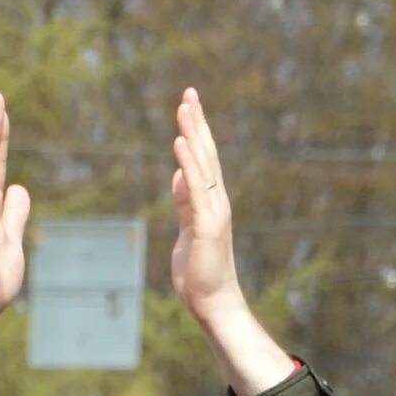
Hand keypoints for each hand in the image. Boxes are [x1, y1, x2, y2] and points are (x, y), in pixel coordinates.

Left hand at [167, 89, 297, 395]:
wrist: (214, 303)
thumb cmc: (201, 273)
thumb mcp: (187, 230)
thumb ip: (185, 204)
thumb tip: (178, 176)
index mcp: (210, 202)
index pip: (203, 160)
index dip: (196, 132)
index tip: (188, 106)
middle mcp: (216, 201)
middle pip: (206, 154)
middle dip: (196, 122)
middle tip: (189, 92)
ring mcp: (214, 211)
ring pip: (203, 164)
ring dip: (193, 134)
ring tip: (185, 106)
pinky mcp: (207, 225)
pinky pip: (196, 188)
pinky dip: (188, 164)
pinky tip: (180, 142)